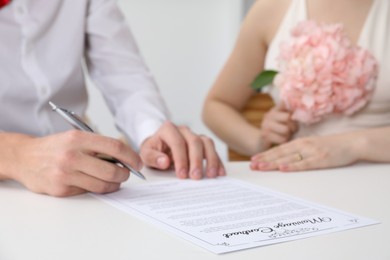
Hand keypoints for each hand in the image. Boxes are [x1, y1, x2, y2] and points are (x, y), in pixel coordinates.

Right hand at [4, 131, 141, 196]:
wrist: (24, 157)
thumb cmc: (55, 147)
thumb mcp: (75, 137)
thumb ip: (98, 146)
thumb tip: (125, 159)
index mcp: (78, 138)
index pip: (115, 147)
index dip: (131, 156)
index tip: (138, 163)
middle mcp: (72, 155)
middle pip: (112, 170)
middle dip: (125, 175)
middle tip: (127, 175)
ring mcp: (65, 174)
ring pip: (102, 185)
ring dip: (114, 185)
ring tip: (115, 181)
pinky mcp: (61, 189)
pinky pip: (88, 191)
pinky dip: (96, 188)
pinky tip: (94, 183)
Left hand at [140, 121, 224, 179]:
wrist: (159, 146)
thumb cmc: (153, 150)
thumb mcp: (146, 154)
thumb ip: (153, 157)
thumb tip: (165, 162)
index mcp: (168, 129)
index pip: (177, 142)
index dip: (181, 158)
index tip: (182, 175)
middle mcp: (183, 130)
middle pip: (194, 142)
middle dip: (196, 160)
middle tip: (196, 177)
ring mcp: (195, 135)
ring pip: (207, 143)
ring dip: (211, 159)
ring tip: (211, 175)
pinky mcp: (203, 143)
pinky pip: (213, 149)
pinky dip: (217, 161)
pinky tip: (220, 172)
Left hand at [250, 134, 357, 171]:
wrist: (352, 143)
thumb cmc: (331, 146)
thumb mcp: (312, 145)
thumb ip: (299, 150)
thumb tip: (285, 159)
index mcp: (300, 142)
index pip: (279, 150)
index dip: (265, 155)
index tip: (254, 160)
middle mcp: (303, 145)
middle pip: (280, 154)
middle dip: (264, 160)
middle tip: (251, 165)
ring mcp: (311, 152)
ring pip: (288, 158)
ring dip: (273, 163)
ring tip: (261, 167)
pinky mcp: (321, 159)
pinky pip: (304, 164)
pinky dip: (293, 166)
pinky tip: (283, 169)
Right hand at [260, 103, 297, 148]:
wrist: (261, 142)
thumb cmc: (277, 130)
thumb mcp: (283, 120)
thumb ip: (290, 113)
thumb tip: (297, 105)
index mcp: (274, 110)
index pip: (285, 104)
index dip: (293, 110)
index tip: (295, 117)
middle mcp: (268, 116)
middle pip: (287, 117)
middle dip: (293, 125)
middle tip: (292, 130)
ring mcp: (265, 125)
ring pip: (285, 129)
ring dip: (289, 135)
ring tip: (286, 135)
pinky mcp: (265, 136)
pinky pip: (282, 139)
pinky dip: (284, 141)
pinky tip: (281, 140)